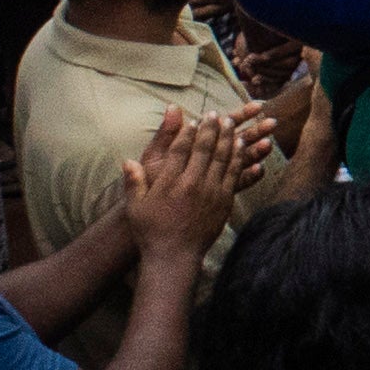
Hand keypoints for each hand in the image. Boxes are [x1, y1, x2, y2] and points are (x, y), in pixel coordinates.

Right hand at [120, 104, 243, 260]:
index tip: (193, 120)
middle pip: (205, 149)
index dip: (188, 133)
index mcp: (169, 183)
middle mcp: (191, 184)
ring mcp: (210, 192)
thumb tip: (127, 160)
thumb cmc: (151, 231)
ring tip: (232, 123)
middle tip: (216, 113)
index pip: (180, 150)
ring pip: (223, 157)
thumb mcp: (136, 207)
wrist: (174, 256)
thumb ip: (134, 182)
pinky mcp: (224, 201)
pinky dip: (238, 157)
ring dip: (228, 138)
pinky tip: (241, 146)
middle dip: (211, 128)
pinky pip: (234, 173)